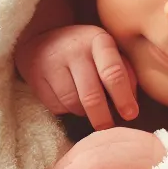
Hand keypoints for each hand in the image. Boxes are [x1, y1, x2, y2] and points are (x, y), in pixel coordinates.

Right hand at [15, 24, 138, 129]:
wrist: (43, 38)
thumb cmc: (87, 52)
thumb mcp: (109, 53)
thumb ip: (125, 74)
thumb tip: (131, 105)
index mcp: (99, 41)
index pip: (113, 72)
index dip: (123, 97)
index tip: (130, 115)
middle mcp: (74, 49)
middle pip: (91, 95)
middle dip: (102, 118)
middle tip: (108, 129)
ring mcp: (52, 63)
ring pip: (73, 104)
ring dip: (83, 113)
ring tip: (88, 108)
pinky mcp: (36, 77)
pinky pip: (56, 107)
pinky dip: (66, 110)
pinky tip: (69, 101)